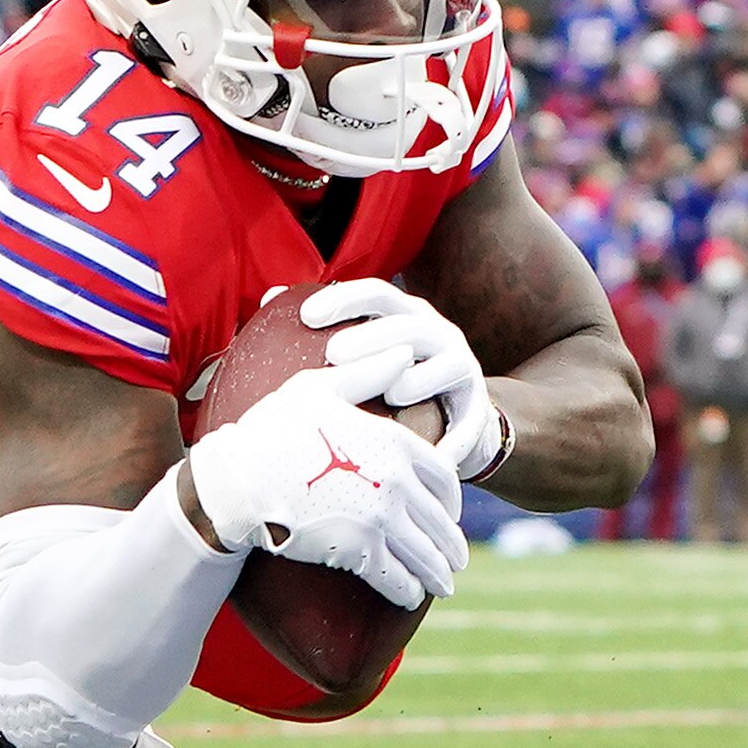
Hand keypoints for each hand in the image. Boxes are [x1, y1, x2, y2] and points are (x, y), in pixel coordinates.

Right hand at [185, 370, 466, 607]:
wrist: (238, 479)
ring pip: (425, 554)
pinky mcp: (358, 551)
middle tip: (458, 559)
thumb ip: (367, 374)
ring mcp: (380, 518)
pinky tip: (412, 596)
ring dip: (438, 574)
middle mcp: (396, 481)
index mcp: (393, 442)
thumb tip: (407, 352)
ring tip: (445, 586)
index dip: (452, 500)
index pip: (444, 477)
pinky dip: (408, 590)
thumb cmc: (271, 429)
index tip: (451, 514)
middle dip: (452, 545)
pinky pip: (396, 577)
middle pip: (441, 521)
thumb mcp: (320, 388)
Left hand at [296, 278, 499, 477]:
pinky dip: (453, 439)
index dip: (344, 299)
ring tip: (390, 395)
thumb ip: (321, 327)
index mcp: (405, 315)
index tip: (307, 315)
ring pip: (445, 366)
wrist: (453, 418)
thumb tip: (269, 296)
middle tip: (334, 355)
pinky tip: (430, 453)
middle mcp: (436, 334)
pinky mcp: (478, 407)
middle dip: (373, 337)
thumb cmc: (389, 380)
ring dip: (418, 379)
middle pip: (408, 326)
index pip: (377, 294)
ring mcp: (462, 367)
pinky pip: (470, 423)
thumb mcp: (359, 352)